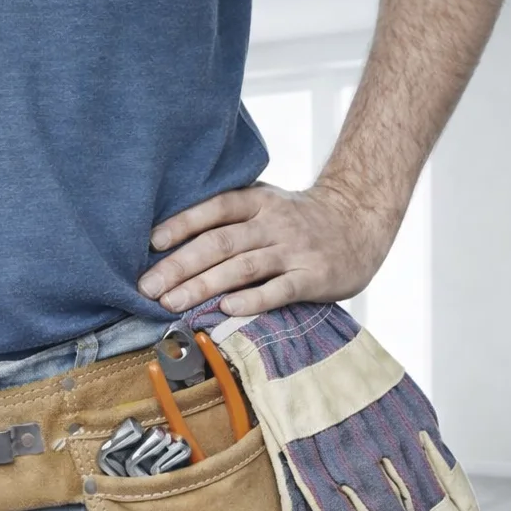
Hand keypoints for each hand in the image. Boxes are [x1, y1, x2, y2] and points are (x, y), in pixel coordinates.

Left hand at [138, 182, 394, 316]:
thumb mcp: (271, 204)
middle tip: (148, 288)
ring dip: (204, 286)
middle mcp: (274, 223)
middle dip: (180, 266)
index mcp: (260, 202)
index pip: (215, 209)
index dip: (182, 224)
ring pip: (242, 267)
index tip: (152, 243)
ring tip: (173, 303)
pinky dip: (252, 299)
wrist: (362, 222)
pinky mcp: (313, 276)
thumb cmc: (304, 220)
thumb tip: (178, 244)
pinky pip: (279, 290)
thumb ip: (235, 219)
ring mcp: (295, 250)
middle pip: (220, 243)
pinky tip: (227, 309)